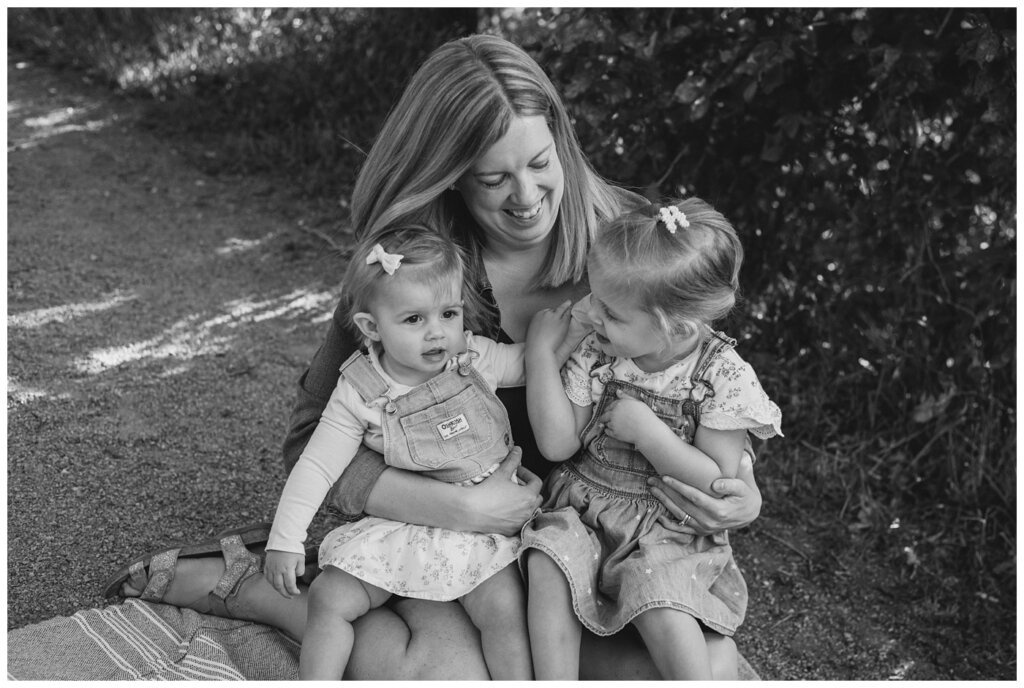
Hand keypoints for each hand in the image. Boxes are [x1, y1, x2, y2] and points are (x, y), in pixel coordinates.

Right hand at [264, 549, 305, 597]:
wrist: (283, 539)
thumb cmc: (294, 549)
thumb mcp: (301, 559)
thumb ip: (300, 570)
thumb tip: (296, 577)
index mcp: (287, 569)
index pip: (290, 585)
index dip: (294, 591)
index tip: (297, 593)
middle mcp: (277, 570)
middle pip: (280, 587)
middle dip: (285, 594)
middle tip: (290, 596)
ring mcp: (271, 568)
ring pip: (272, 584)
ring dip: (278, 590)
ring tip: (284, 591)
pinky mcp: (267, 565)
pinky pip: (267, 577)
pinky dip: (271, 583)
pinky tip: (276, 584)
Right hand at [463, 446, 542, 536]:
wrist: (471, 510)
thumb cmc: (487, 491)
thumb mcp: (501, 473)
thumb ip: (512, 460)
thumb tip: (518, 449)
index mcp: (529, 496)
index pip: (536, 482)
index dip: (527, 474)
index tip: (517, 471)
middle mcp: (528, 511)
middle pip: (536, 497)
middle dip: (528, 489)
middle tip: (515, 483)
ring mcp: (520, 522)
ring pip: (530, 510)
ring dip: (524, 502)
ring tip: (511, 496)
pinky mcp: (512, 530)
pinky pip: (520, 521)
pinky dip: (517, 514)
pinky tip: (505, 509)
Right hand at [526, 300, 572, 355]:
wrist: (539, 348)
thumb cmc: (535, 344)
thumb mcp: (533, 331)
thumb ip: (539, 325)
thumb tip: (544, 326)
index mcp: (537, 315)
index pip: (546, 311)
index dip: (550, 314)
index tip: (553, 316)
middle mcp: (546, 314)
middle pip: (553, 310)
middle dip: (557, 311)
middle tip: (563, 307)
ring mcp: (555, 317)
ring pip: (561, 309)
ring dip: (566, 306)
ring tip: (570, 303)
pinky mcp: (562, 322)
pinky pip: (567, 315)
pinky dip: (570, 312)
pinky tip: (572, 309)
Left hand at [598, 390, 657, 444]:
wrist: (648, 430)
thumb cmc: (645, 415)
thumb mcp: (637, 402)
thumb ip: (626, 397)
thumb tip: (617, 391)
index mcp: (619, 404)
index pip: (610, 405)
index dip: (610, 408)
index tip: (611, 410)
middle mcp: (613, 414)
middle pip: (604, 415)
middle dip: (605, 416)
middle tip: (609, 418)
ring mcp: (613, 424)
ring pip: (605, 423)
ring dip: (608, 423)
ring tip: (615, 425)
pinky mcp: (614, 434)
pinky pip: (607, 431)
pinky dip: (608, 430)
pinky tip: (614, 430)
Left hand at [647, 451, 761, 534]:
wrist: (749, 512)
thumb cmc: (744, 494)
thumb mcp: (743, 486)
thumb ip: (731, 484)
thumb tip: (715, 484)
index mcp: (719, 510)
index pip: (694, 497)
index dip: (679, 486)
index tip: (665, 476)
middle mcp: (710, 522)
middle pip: (683, 505)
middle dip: (666, 491)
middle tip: (652, 479)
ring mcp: (704, 528)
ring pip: (680, 515)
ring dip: (664, 502)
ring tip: (652, 489)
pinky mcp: (701, 532)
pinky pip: (682, 529)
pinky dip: (669, 524)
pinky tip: (658, 517)